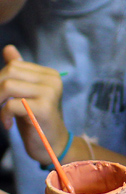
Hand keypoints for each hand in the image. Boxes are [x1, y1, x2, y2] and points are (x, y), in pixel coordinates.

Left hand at [0, 45, 68, 163]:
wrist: (53, 145)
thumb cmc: (36, 120)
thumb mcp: (26, 93)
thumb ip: (19, 72)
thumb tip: (9, 49)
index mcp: (49, 74)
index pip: (14, 65)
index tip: (0, 98)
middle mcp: (52, 80)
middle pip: (9, 72)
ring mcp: (50, 93)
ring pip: (8, 86)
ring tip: (2, 115)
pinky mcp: (44, 108)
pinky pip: (11, 104)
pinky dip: (3, 115)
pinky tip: (8, 124)